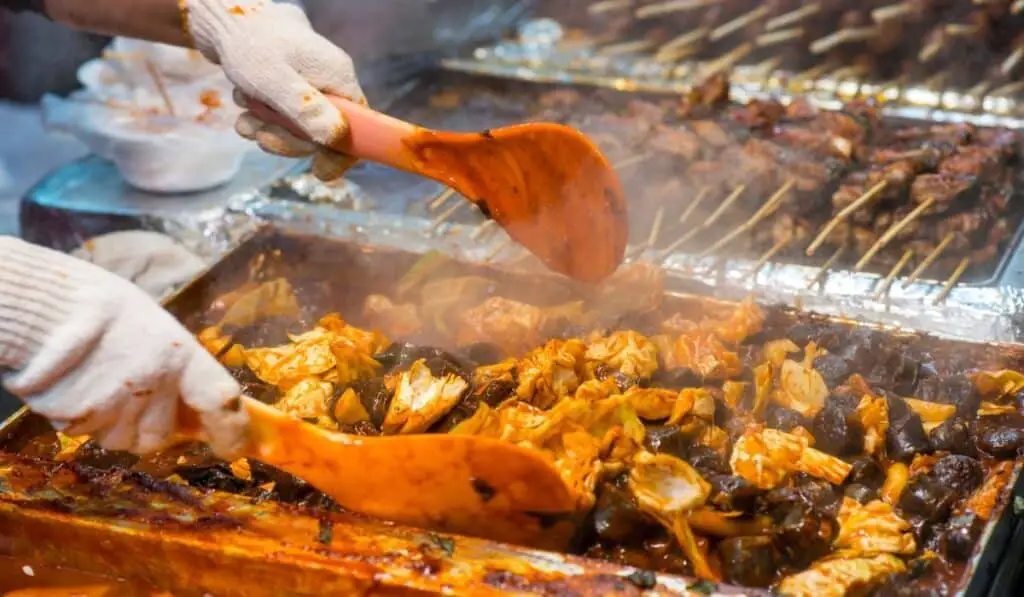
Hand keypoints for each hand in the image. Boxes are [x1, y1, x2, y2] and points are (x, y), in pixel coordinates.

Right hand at [0, 236, 247, 457]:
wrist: (42, 308)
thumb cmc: (101, 307)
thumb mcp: (154, 328)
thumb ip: (176, 367)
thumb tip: (190, 401)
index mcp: (181, 357)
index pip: (221, 403)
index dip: (231, 431)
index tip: (232, 447)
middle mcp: (153, 387)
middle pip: (160, 436)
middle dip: (150, 426)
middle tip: (134, 398)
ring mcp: (114, 408)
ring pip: (121, 440)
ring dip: (114, 425)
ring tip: (97, 383)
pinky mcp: (76, 421)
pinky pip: (86, 433)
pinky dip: (82, 418)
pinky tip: (74, 386)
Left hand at [182, 0, 363, 180]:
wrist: (223, 17)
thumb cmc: (249, 45)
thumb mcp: (274, 81)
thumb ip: (306, 110)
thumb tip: (338, 138)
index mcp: (339, 79)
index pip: (360, 128)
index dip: (341, 153)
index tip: (318, 171)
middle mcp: (331, 83)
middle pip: (324, 132)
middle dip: (288, 140)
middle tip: (259, 134)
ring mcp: (312, 84)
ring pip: (299, 127)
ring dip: (268, 128)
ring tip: (244, 112)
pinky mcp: (292, 85)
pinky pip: (284, 115)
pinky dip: (262, 116)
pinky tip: (244, 103)